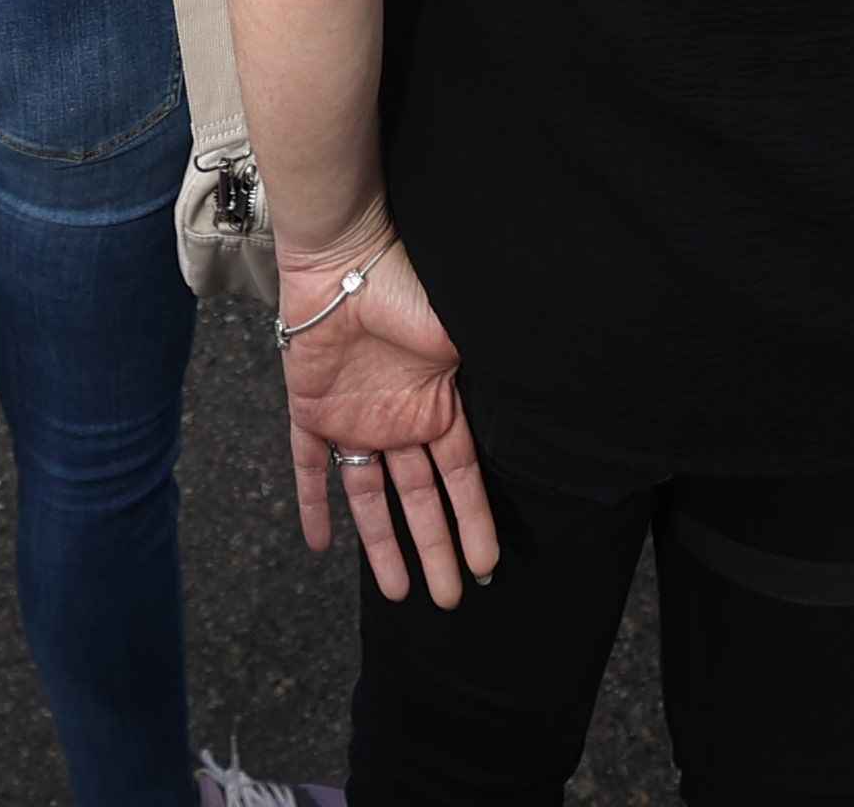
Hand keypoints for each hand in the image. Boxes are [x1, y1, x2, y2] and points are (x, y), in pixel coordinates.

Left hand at [282, 237, 499, 606]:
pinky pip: (308, 466)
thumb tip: (545, 398)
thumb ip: (492, 374)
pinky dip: (311, 505)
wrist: (346, 256)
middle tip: (447, 598)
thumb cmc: (411, 286)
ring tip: (398, 592)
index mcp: (439, 406)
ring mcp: (355, 418)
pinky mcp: (311, 410)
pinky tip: (319, 545)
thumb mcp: (464, 335)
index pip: (461, 479)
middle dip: (436, 548)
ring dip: (382, 544)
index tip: (485, 565)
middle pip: (420, 500)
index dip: (473, 523)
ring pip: (370, 496)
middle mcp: (399, 420)